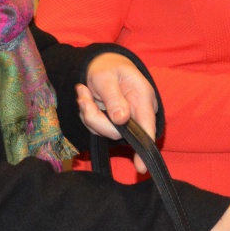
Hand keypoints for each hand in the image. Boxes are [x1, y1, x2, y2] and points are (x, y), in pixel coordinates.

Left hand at [76, 51, 158, 173]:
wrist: (101, 63)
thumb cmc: (107, 67)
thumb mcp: (107, 76)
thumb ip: (113, 98)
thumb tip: (121, 120)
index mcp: (143, 98)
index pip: (147, 127)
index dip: (144, 147)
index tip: (141, 167)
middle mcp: (137, 112)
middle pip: (118, 132)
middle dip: (96, 119)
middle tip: (83, 98)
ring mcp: (125, 119)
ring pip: (104, 131)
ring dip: (89, 114)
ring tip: (83, 92)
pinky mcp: (112, 123)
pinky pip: (97, 128)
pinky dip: (87, 114)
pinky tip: (85, 96)